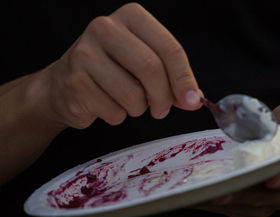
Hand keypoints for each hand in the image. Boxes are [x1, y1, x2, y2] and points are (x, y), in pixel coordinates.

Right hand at [33, 3, 201, 129]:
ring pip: (133, 95)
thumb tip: (194, 99)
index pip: (169, 48)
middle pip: (151, 69)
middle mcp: (105, 28)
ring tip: (128, 102)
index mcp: (131, 17)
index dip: (184, 79)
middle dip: (163, 98)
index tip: (192, 100)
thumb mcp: (145, 64)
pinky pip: (114, 112)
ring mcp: (85, 54)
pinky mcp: (75, 82)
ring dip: (138, 109)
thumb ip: (172, 78)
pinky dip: (118, 116)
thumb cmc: (113, 71)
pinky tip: (106, 104)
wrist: (64, 84)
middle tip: (162, 110)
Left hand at [195, 95, 279, 216]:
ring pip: (242, 206)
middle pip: (263, 196)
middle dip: (240, 194)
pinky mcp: (246, 204)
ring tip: (196, 194)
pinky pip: (228, 207)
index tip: (271, 180)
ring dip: (219, 202)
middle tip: (217, 192)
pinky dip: (209, 202)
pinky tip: (190, 196)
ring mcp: (264, 201)